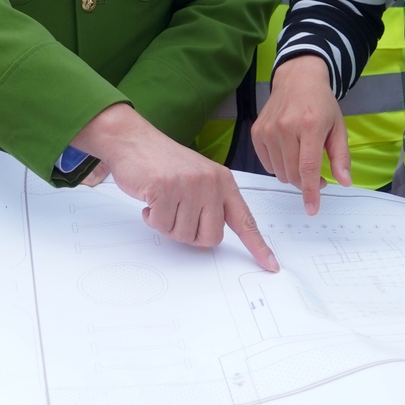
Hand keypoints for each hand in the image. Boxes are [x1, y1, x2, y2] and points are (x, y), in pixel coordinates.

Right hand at [72, 103, 277, 270]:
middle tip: (177, 215)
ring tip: (162, 201)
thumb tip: (206, 241)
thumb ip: (209, 206)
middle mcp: (211, 183)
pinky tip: (150, 198)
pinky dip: (151, 217)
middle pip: (211, 237)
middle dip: (191, 235)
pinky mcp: (164, 188)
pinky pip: (160, 224)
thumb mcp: (197, 179)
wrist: (133, 139)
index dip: (258, 246)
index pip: (245, 220)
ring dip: (167, 224)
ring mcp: (188, 185)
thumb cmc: (164, 162)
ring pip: (183, 234)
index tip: (271, 266)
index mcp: (224, 182)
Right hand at [255, 55, 352, 214]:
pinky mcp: (256, 132)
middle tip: (318, 175)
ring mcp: (268, 130)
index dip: (310, 191)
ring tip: (302, 158)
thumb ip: (341, 156)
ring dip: (293, 174)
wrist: (297, 79)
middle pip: (293, 173)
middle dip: (306, 182)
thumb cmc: (321, 104)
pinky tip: (288, 152)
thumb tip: (345, 182)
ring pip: (279, 172)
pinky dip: (279, 166)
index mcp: (309, 125)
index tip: (312, 208)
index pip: (307, 167)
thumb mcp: (338, 127)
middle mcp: (285, 128)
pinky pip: (267, 164)